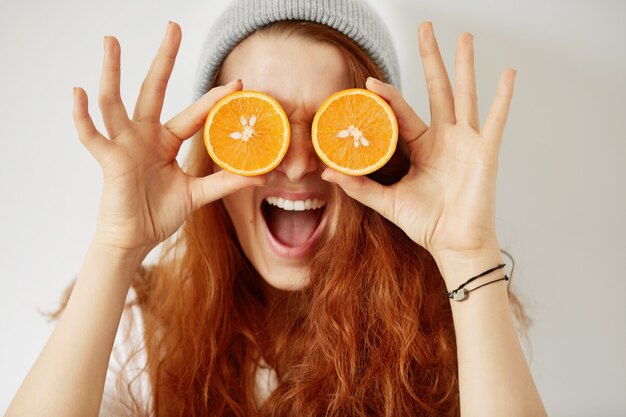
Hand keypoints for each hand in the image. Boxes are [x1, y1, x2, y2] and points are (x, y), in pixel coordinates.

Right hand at [73, 22, 264, 256]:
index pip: (194, 114)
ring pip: (116, 102)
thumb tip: (261, 176)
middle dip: (164, 59)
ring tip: (111, 41)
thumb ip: (225, 183)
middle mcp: (145, 135)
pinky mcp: (109, 160)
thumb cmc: (160, 214)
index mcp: (166, 141)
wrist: (135, 238)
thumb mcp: (197, 195)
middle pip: (154, 89)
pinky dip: (83, 115)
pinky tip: (79, 91)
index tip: (237, 84)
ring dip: (112, 72)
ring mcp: (124, 144)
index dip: (214, 99)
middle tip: (173, 27)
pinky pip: (92, 135)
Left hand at [321, 22, 514, 275]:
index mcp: (422, 147)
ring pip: (464, 94)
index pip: (403, 113)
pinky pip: (495, 119)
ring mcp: (466, 142)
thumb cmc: (426, 223)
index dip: (387, 97)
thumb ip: (359, 186)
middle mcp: (444, 139)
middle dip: (430, 59)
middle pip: (436, 89)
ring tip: (462, 36)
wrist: (453, 245)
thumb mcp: (387, 201)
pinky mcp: (485, 151)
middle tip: (425, 28)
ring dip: (463, 65)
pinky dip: (502, 97)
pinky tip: (506, 72)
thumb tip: (327, 172)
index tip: (368, 83)